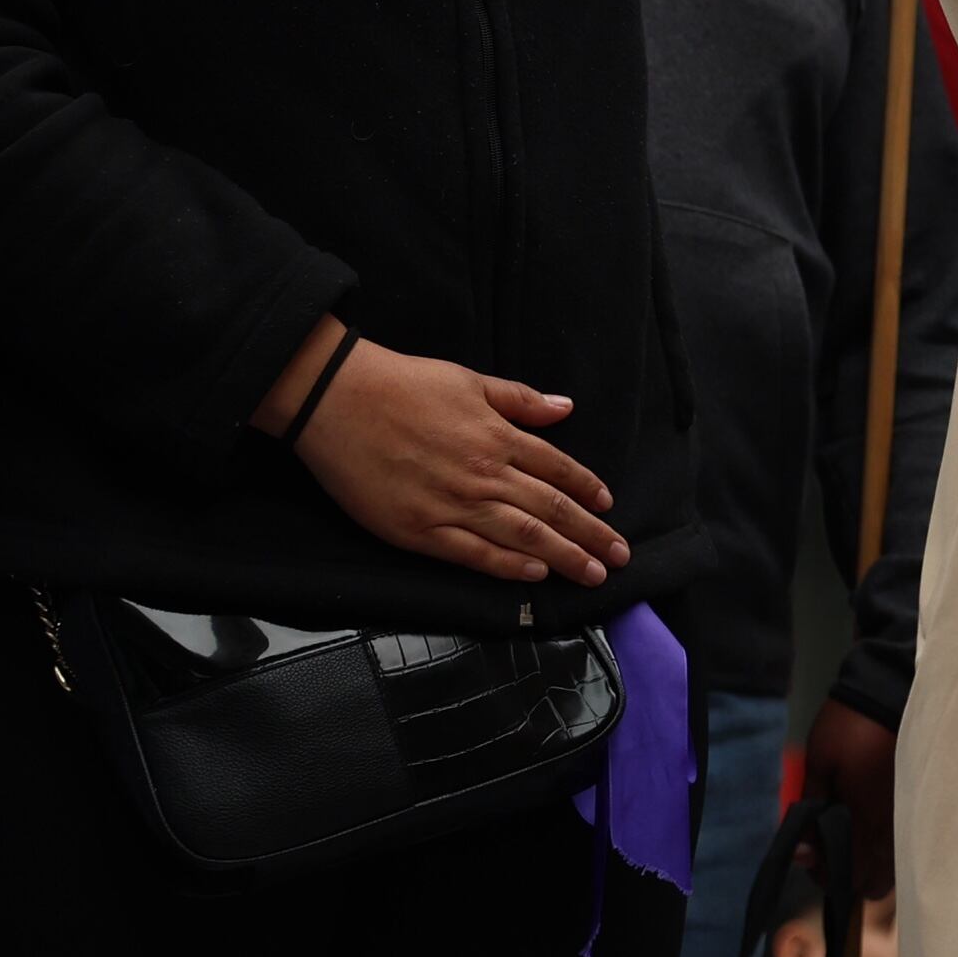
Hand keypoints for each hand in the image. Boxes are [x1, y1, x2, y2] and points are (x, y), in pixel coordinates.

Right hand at [261, 317, 628, 587]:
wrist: (338, 401)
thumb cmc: (403, 385)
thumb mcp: (470, 381)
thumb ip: (520, 399)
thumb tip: (565, 408)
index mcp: (499, 437)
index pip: (558, 469)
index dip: (587, 490)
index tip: (608, 507)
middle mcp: (485, 474)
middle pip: (551, 509)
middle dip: (590, 534)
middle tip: (619, 556)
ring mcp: (453, 505)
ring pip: (523, 537)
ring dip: (564, 557)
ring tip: (593, 574)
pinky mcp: (419, 530)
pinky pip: (473, 554)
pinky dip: (508, 567)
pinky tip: (535, 576)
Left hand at [801, 697, 900, 900]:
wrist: (891, 687)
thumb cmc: (848, 726)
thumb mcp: (817, 764)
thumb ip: (810, 811)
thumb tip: (803, 853)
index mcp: (866, 820)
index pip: (851, 877)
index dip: (828, 877)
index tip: (813, 856)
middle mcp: (893, 827)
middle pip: (879, 883)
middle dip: (854, 877)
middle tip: (833, 848)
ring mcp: (909, 815)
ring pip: (894, 865)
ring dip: (871, 862)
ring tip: (851, 832)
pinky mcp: (917, 799)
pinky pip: (903, 841)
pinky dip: (885, 845)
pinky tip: (870, 820)